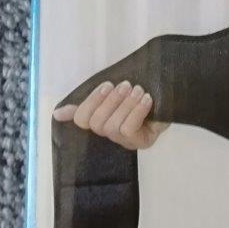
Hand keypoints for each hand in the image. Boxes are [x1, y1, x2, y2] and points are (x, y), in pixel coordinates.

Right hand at [53, 80, 169, 149]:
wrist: (170, 101)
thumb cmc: (139, 97)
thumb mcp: (115, 95)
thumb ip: (91, 102)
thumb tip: (58, 114)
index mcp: (100, 122)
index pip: (81, 119)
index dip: (90, 102)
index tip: (106, 85)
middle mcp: (110, 136)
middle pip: (97, 123)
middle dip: (111, 101)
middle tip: (125, 85)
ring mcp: (126, 142)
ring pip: (113, 127)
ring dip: (126, 104)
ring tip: (138, 90)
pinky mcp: (141, 143)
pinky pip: (130, 129)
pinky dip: (137, 111)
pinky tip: (147, 99)